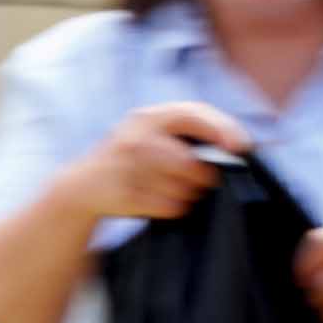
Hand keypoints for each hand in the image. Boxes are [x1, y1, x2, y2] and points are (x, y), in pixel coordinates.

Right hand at [62, 101, 250, 227]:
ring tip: (178, 191)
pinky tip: (162, 202)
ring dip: (188, 194)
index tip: (241, 146)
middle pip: (188, 161)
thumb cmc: (130, 158)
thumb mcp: (151, 132)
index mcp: (147, 117)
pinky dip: (173, 208)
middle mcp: (134, 137)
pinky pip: (168, 207)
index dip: (221, 128)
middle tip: (203, 181)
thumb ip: (188, 132)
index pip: (191, 114)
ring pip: (181, 188)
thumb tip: (238, 145)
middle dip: (203, 176)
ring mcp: (124, 167)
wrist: (82, 185)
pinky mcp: (121, 195)